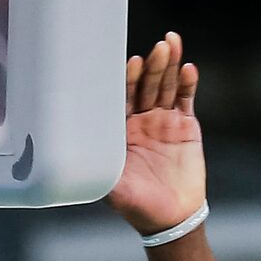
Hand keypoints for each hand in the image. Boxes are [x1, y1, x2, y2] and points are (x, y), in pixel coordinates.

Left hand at [108, 33, 205, 236]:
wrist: (171, 217)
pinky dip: (187, 83)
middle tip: (157, 47)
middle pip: (144, 85)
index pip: (119, 98)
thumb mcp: (112, 187)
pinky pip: (185, 99)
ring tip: (171, 44)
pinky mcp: (184, 124)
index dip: (125, 80)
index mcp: (117, 131)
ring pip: (165, 86)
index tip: (130, 64)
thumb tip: (72, 157)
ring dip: (169, 65)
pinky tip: (188, 68)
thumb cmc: (136, 204)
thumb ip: (97, 169)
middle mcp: (138, 120)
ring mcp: (162, 120)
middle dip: (151, 66)